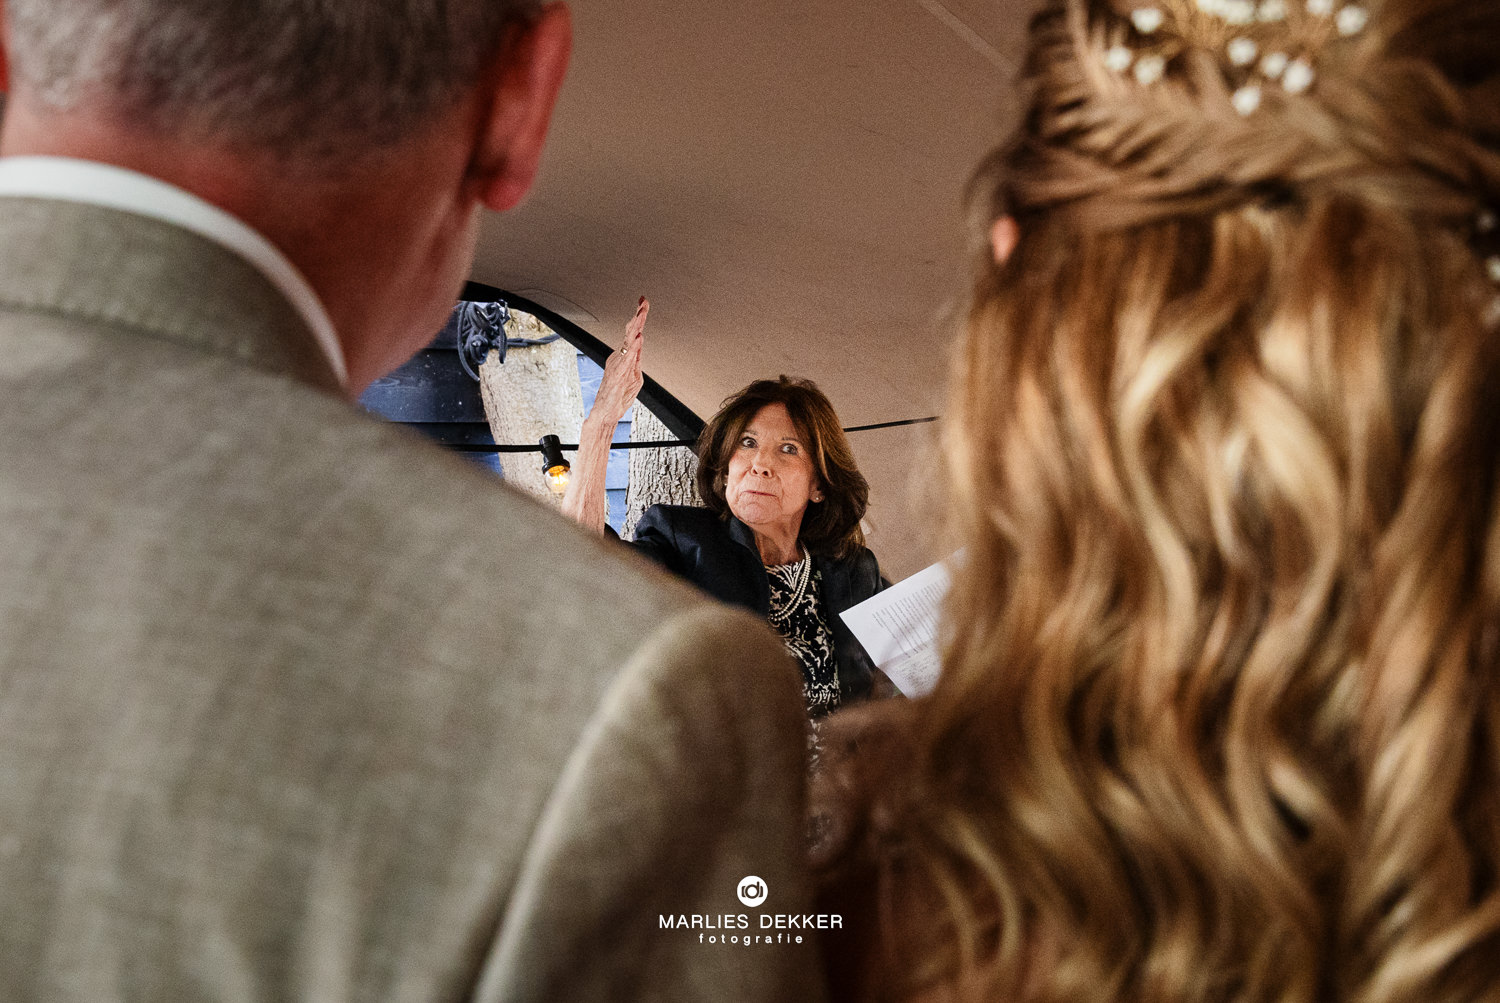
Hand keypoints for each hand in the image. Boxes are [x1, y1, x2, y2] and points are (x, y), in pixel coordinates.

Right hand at [591, 296, 646, 424]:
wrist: (604, 414)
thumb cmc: (617, 398)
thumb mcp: (633, 378)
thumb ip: (636, 362)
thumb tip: (640, 347)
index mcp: (624, 358)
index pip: (634, 334)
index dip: (639, 318)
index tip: (643, 302)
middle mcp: (619, 358)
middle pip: (631, 334)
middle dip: (638, 317)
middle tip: (644, 302)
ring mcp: (618, 366)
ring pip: (628, 343)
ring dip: (636, 328)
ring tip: (642, 314)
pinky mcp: (618, 376)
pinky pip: (627, 360)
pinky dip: (634, 349)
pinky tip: (638, 340)